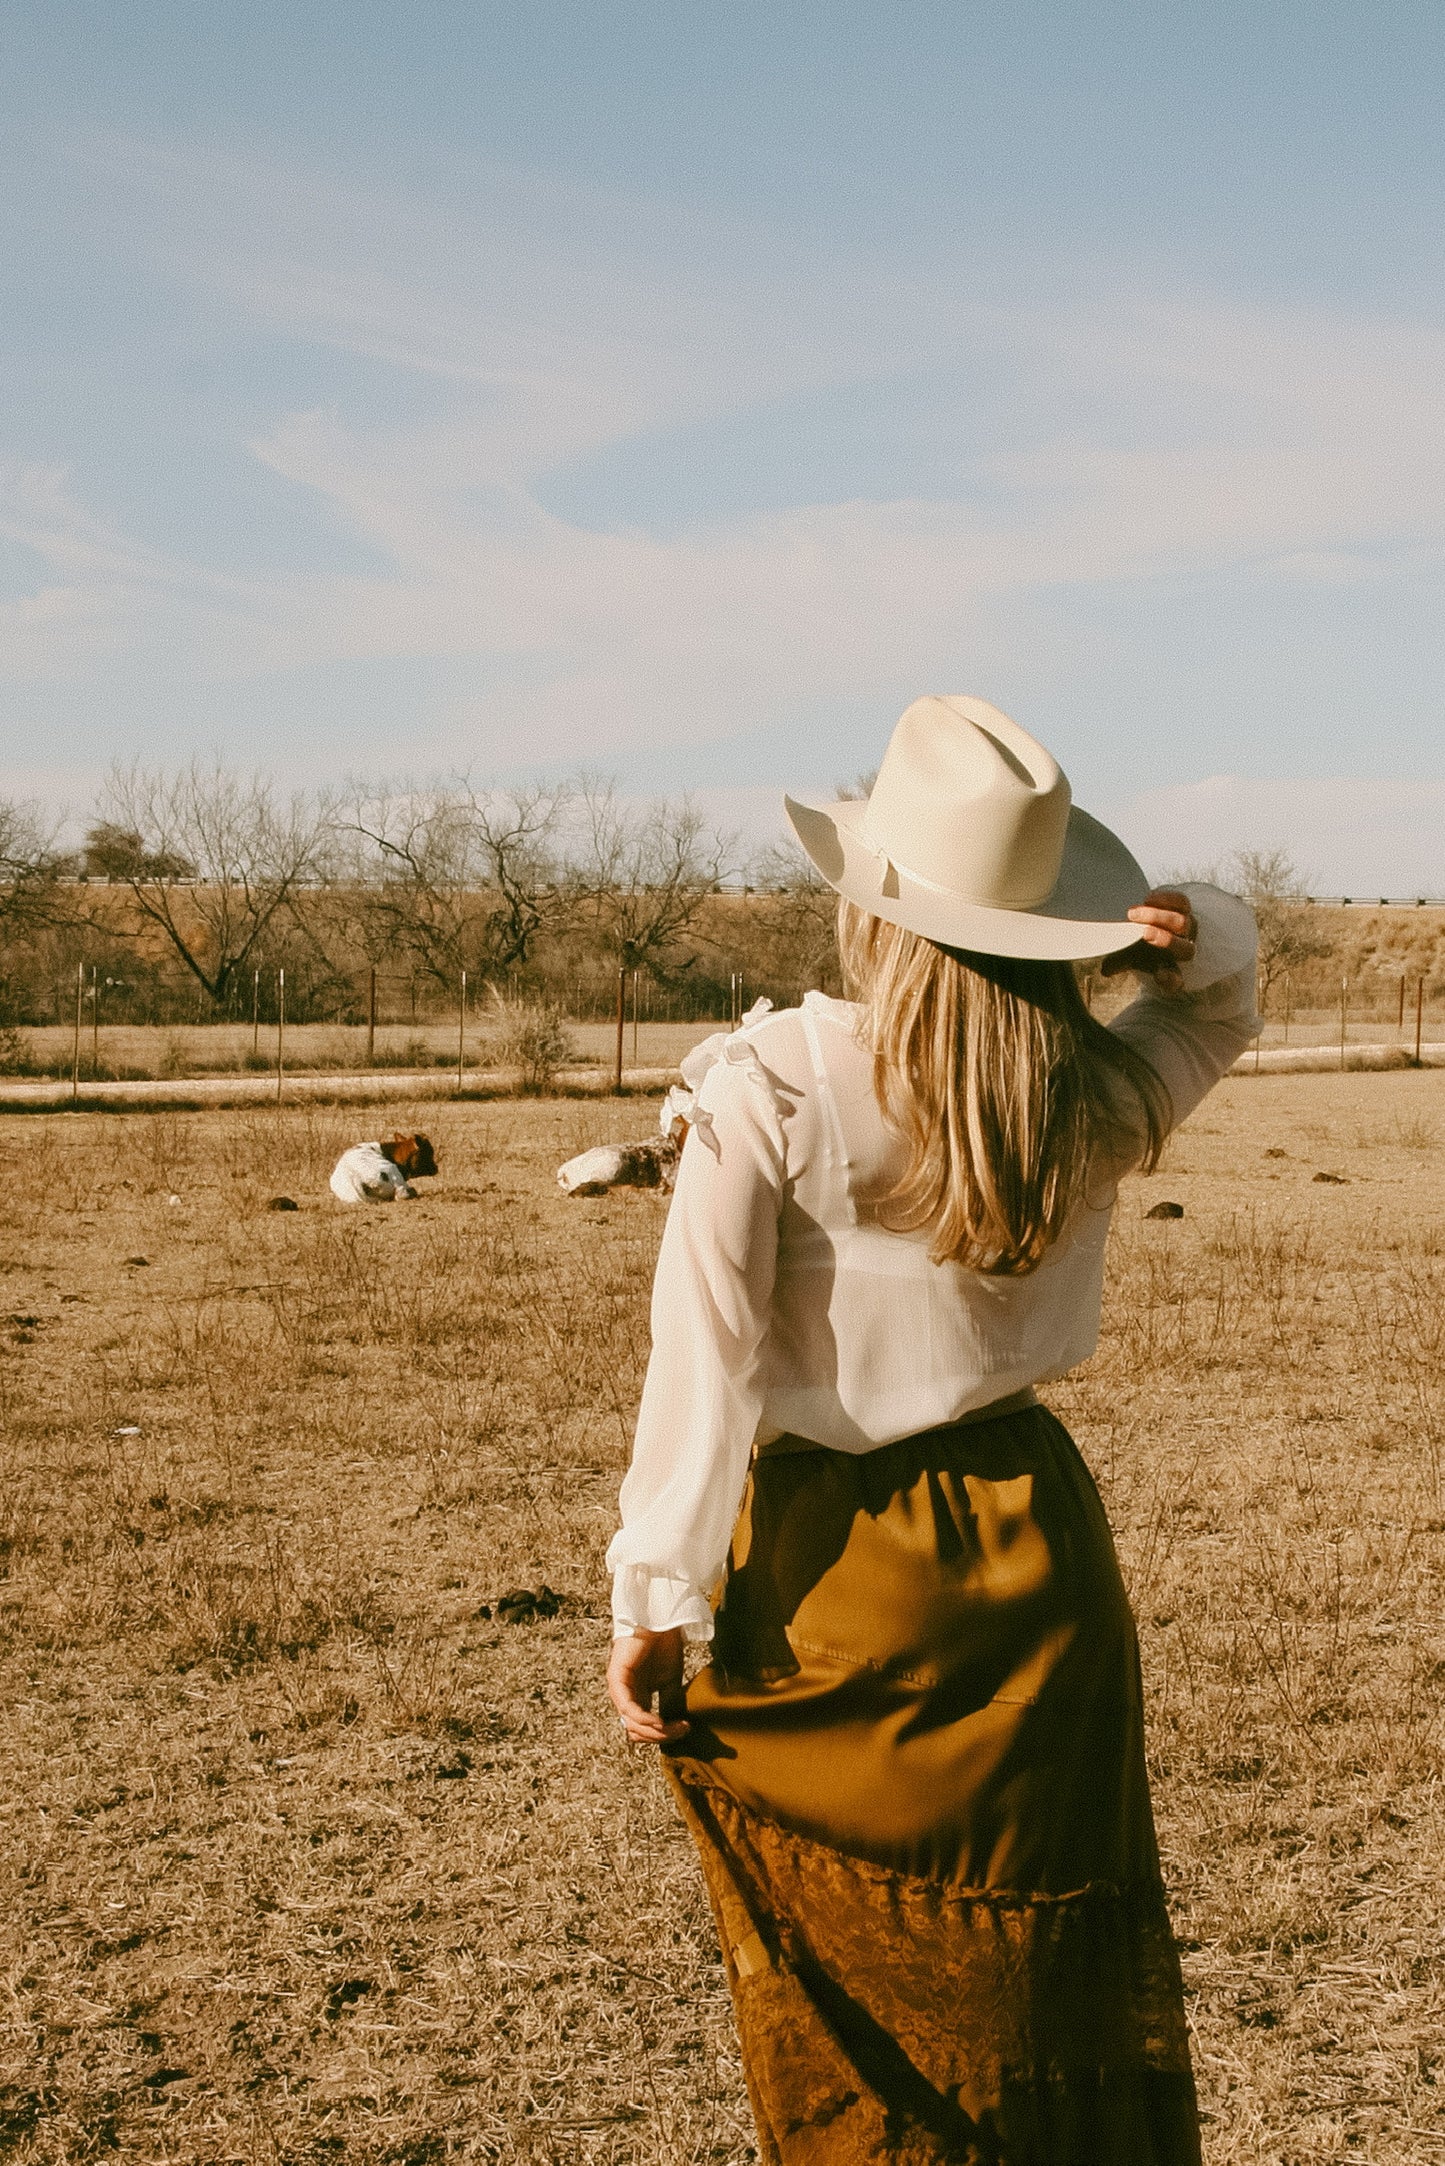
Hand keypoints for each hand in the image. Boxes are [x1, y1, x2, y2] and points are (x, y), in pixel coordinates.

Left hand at [607, 1628, 689, 1746]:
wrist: (660, 1619)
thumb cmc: (664, 1645)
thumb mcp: (670, 1682)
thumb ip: (669, 1703)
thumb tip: (675, 1729)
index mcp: (637, 1697)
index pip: (643, 1728)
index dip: (663, 1735)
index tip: (685, 1729)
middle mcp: (625, 1696)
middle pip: (636, 1731)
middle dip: (660, 1737)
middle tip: (682, 1730)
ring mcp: (618, 1688)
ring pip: (631, 1724)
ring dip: (654, 1731)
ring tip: (674, 1727)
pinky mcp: (616, 1678)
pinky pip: (628, 1708)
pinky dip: (644, 1718)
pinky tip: (660, 1721)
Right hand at [1100, 889, 1197, 995]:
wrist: (1152, 922)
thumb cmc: (1140, 947)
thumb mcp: (1129, 957)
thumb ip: (1119, 963)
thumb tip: (1106, 969)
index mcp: (1170, 969)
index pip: (1175, 980)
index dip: (1169, 978)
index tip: (1159, 974)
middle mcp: (1183, 950)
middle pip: (1183, 948)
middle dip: (1164, 940)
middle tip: (1144, 933)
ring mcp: (1187, 928)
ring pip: (1180, 924)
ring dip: (1159, 918)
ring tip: (1135, 913)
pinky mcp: (1184, 908)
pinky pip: (1180, 902)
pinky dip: (1165, 900)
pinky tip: (1147, 899)